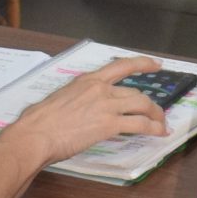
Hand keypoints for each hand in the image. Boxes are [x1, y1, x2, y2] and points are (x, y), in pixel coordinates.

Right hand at [7, 56, 168, 164]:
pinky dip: (153, 128)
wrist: (35, 134)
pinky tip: (159, 133)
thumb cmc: (38, 121)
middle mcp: (99, 89)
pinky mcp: (109, 124)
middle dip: (149, 104)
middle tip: (156, 112)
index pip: (120, 66)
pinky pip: (139, 124)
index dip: (142, 63)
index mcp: (86, 81)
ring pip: (142, 105)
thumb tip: (74, 109)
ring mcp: (106, 105)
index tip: (155, 64)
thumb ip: (73, 100)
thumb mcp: (58, 99)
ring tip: (161, 124)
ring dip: (155, 115)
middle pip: (135, 92)